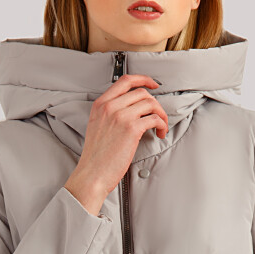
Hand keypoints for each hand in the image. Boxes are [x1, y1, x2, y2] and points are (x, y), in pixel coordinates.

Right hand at [65, 73, 168, 211]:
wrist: (92, 174)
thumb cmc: (96, 157)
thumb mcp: (97, 126)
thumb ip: (110, 113)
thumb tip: (132, 109)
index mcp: (101, 104)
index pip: (125, 81)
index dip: (143, 79)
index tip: (153, 84)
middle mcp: (110, 107)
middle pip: (141, 92)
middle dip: (155, 103)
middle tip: (158, 115)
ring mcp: (121, 117)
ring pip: (151, 104)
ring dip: (161, 114)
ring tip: (161, 127)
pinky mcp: (132, 129)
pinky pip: (155, 119)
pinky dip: (162, 125)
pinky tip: (160, 133)